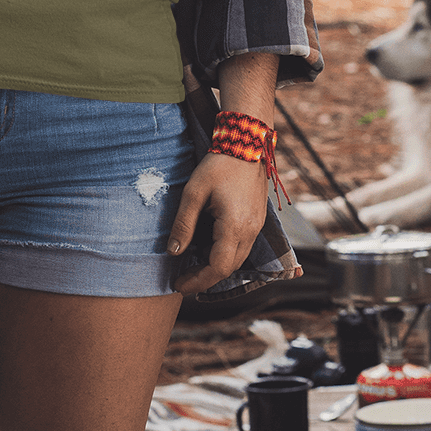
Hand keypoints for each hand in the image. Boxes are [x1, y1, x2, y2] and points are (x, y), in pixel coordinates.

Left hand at [166, 151, 270, 294]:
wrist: (247, 145)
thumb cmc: (218, 165)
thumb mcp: (194, 193)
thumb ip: (184, 224)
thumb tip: (173, 252)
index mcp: (234, 227)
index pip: (218, 268)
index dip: (198, 281)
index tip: (179, 285)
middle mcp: (250, 231)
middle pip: (228, 268)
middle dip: (205, 278)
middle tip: (182, 279)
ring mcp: (256, 226)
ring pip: (237, 259)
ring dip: (215, 267)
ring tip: (191, 266)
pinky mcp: (257, 220)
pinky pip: (242, 247)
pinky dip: (225, 254)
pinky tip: (208, 248)